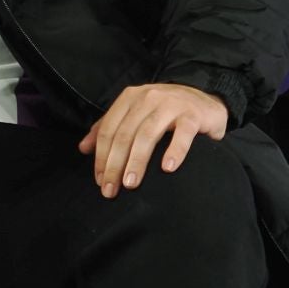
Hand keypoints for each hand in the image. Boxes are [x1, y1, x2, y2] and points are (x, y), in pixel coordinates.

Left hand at [77, 83, 228, 198]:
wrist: (205, 100)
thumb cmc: (165, 111)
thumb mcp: (134, 114)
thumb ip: (108, 128)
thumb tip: (83, 148)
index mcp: (129, 98)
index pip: (108, 130)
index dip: (101, 156)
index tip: (100, 180)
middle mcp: (147, 98)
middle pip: (124, 135)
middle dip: (115, 164)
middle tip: (111, 189)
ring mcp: (171, 105)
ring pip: (147, 135)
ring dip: (137, 161)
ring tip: (131, 184)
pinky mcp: (193, 115)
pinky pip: (182, 135)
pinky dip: (174, 151)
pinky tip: (167, 169)